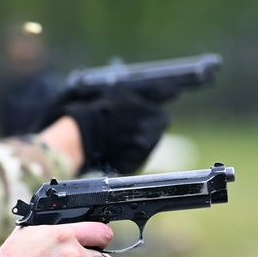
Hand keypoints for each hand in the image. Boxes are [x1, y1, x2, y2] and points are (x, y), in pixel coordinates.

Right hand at [36, 87, 169, 174]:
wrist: (83, 134)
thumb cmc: (104, 110)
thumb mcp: (129, 96)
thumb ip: (153, 95)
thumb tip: (174, 90)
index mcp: (158, 118)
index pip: (161, 118)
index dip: (149, 117)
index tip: (136, 117)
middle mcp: (154, 137)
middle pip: (154, 134)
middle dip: (142, 131)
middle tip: (124, 127)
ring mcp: (143, 154)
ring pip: (144, 147)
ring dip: (134, 143)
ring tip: (116, 137)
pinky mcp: (131, 166)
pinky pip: (133, 159)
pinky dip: (125, 155)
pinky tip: (113, 148)